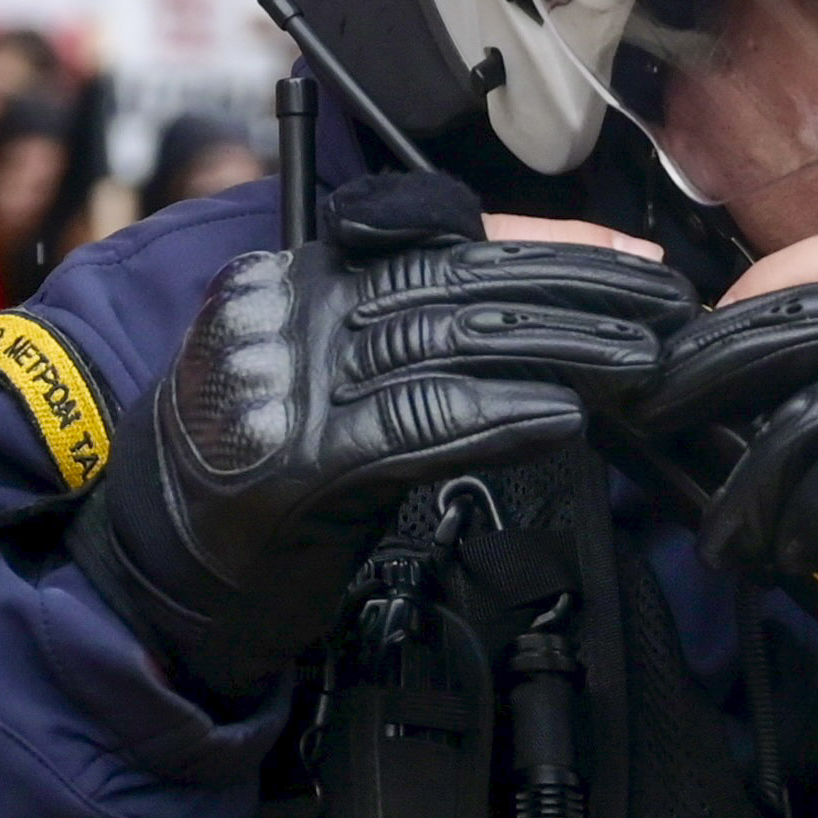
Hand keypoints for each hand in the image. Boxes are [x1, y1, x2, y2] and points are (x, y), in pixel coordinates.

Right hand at [76, 179, 691, 701]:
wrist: (155, 579)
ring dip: (560, 349)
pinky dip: (500, 415)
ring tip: (639, 357)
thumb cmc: (259, 489)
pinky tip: (563, 416)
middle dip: (575, 287)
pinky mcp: (290, 456)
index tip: (629, 253)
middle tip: (662, 300)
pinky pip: (418, 423)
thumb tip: (546, 318)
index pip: (440, 238)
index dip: (547, 241)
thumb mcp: (331, 387)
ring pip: (446, 342)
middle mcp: (282, 310)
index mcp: (295, 277)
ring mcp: (279, 378)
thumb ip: (411, 341)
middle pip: (453, 282)